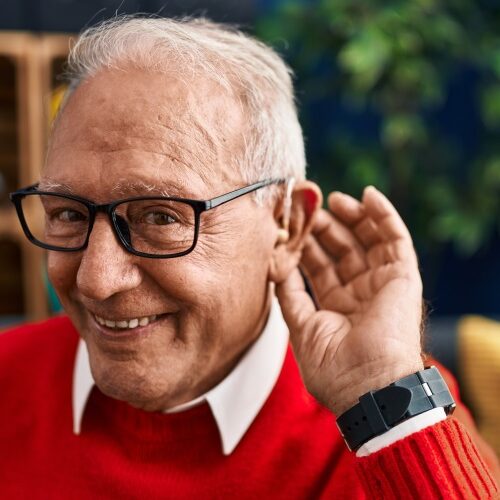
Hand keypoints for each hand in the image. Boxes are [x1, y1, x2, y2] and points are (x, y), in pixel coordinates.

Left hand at [276, 186, 424, 415]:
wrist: (369, 387)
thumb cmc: (335, 368)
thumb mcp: (301, 327)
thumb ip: (289, 295)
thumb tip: (275, 266)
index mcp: (336, 306)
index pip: (319, 267)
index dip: (306, 245)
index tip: (289, 224)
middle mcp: (359, 292)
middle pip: (341, 249)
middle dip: (324, 227)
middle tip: (308, 207)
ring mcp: (382, 283)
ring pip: (367, 239)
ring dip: (351, 216)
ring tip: (332, 199)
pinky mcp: (403, 276)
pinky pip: (396, 238)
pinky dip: (384, 215)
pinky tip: (368, 195)